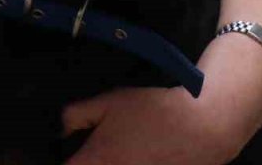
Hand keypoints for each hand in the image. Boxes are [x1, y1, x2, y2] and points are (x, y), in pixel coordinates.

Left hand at [61, 33, 261, 164]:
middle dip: (86, 163)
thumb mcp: (110, 102)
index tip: (65, 153)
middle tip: (86, 152)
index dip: (58, 162)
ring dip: (110, 164)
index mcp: (96, 162)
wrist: (204, 126)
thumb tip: (57, 127)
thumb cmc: (155, 111)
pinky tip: (134, 156)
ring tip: (118, 152)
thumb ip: (75, 115)